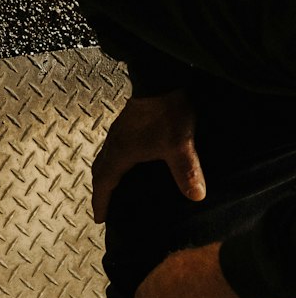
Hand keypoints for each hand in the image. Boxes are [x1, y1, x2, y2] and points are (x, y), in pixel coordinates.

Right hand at [92, 89, 205, 223]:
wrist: (160, 79)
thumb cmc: (165, 112)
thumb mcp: (178, 145)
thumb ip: (186, 171)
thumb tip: (196, 196)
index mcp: (120, 153)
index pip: (103, 183)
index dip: (101, 202)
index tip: (100, 218)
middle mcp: (114, 144)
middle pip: (99, 171)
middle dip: (100, 190)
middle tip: (104, 205)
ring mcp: (119, 132)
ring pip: (106, 158)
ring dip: (107, 174)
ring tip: (115, 186)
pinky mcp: (127, 123)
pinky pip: (115, 147)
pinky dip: (116, 160)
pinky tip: (131, 160)